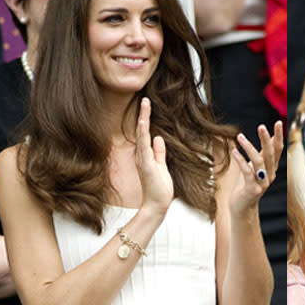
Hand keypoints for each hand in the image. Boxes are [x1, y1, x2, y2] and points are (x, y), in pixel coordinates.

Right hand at [136, 98, 173, 214]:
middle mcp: (142, 155)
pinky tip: (144, 122)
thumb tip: (158, 138)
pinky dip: (144, 133)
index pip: (146, 134)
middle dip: (144, 114)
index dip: (146, 120)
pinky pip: (144, 146)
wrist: (156, 205)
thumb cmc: (159, 189)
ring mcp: (143, 159)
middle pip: (142, 131)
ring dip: (143, 119)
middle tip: (145, 99)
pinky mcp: (146, 165)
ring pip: (142, 135)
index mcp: (146, 156)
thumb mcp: (161, 167)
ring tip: (145, 104)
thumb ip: (159, 152)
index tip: (148, 106)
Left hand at [229, 121, 283, 214]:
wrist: (242, 208)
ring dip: (249, 148)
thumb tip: (268, 138)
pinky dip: (240, 160)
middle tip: (261, 126)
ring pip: (259, 162)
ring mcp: (262, 183)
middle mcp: (269, 175)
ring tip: (240, 137)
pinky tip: (233, 151)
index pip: (277, 150)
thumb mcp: (254, 167)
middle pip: (270, 154)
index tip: (278, 122)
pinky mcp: (252, 189)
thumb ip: (260, 154)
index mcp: (271, 169)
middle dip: (266, 140)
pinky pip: (247, 172)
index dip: (278, 137)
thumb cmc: (246, 186)